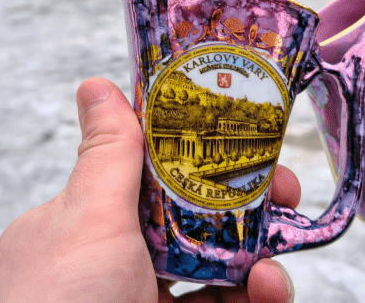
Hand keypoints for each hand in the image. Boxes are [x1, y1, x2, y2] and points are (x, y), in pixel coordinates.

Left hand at [0, 77, 296, 302]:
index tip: (245, 134)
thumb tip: (96, 84)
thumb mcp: (85, 220)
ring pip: (212, 275)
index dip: (197, 150)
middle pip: (189, 222)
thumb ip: (108, 156)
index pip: (144, 172)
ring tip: (277, 264)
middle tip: (285, 190)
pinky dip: (251, 302)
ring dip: (255, 261)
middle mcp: (108, 266)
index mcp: (78, 224)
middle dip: (242, 205)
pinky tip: (269, 292)